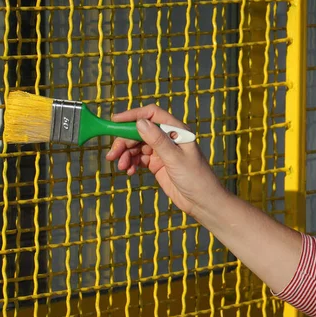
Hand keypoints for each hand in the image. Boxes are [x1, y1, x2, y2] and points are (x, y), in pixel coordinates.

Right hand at [105, 104, 226, 216]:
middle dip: (124, 141)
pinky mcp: (158, 164)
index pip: (151, 114)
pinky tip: (128, 171)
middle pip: (140, 131)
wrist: (203, 202)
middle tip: (112, 154)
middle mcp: (168, 138)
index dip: (132, 115)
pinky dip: (131, 163)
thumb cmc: (196, 179)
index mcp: (176, 130)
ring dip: (126, 154)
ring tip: (121, 166)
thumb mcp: (175, 159)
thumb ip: (158, 140)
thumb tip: (140, 122)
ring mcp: (162, 151)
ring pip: (137, 146)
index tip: (115, 121)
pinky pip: (139, 158)